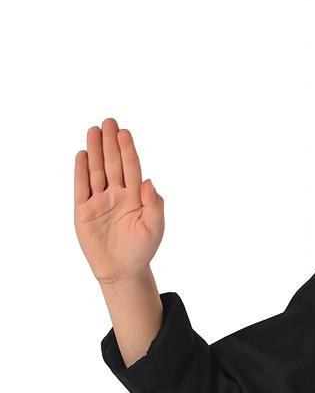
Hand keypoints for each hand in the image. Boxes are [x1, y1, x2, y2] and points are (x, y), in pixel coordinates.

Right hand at [74, 117, 163, 283]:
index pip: (131, 168)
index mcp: (135, 197)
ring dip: (95, 151)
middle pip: (113, 164)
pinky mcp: (83, 210)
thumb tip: (149, 182)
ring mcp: (99, 201)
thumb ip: (155, 205)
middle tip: (108, 121)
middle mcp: (117, 194)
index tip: (124, 133)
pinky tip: (83, 154)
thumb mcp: (154, 229)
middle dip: (110, 143)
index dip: (128, 150)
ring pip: (96, 171)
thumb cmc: (141, 250)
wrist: (121, 271)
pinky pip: (81, 187)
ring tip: (94, 130)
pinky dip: (81, 171)